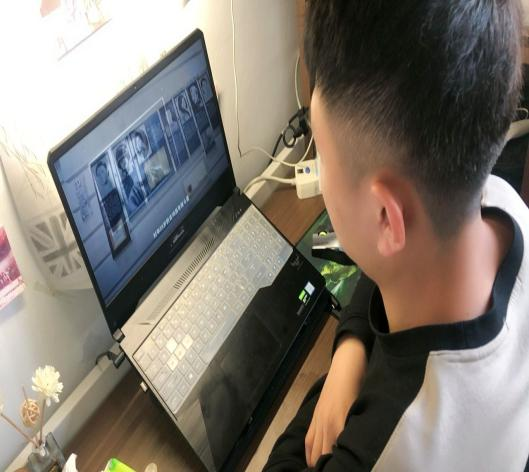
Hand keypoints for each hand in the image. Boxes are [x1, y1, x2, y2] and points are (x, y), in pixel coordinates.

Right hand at [305, 336, 366, 466]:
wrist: (348, 365)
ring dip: (318, 464)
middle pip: (324, 457)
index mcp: (340, 424)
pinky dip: (311, 455)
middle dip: (328, 467)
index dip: (340, 465)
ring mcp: (319, 421)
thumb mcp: (363, 409)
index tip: (347, 468)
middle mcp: (327, 425)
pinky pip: (309, 442)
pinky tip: (315, 463)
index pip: (337, 455)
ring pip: (314, 452)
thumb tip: (360, 449)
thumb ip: (357, 431)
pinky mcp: (315, 417)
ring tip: (325, 470)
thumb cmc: (361, 385)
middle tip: (337, 471)